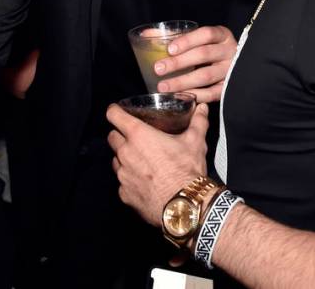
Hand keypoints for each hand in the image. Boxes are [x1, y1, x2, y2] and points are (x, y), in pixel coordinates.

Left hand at [106, 102, 208, 226]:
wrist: (185, 206)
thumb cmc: (187, 171)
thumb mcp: (195, 142)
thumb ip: (198, 121)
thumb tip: (202, 109)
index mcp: (139, 135)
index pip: (114, 115)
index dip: (115, 111)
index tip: (117, 111)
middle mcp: (126, 153)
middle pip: (112, 137)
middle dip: (119, 135)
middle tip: (133, 138)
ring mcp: (123, 174)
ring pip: (116, 160)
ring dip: (124, 158)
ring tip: (141, 161)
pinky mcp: (124, 193)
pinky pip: (122, 182)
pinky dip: (130, 180)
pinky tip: (144, 181)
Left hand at [154, 25, 236, 101]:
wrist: (230, 64)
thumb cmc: (208, 49)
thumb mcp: (198, 39)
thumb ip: (174, 35)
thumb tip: (145, 34)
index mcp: (222, 35)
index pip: (206, 34)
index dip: (187, 41)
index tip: (169, 49)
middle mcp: (229, 51)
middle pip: (203, 55)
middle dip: (178, 63)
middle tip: (158, 69)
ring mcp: (231, 71)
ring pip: (205, 76)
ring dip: (182, 82)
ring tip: (163, 86)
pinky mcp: (228, 88)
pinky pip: (212, 93)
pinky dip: (195, 95)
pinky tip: (179, 96)